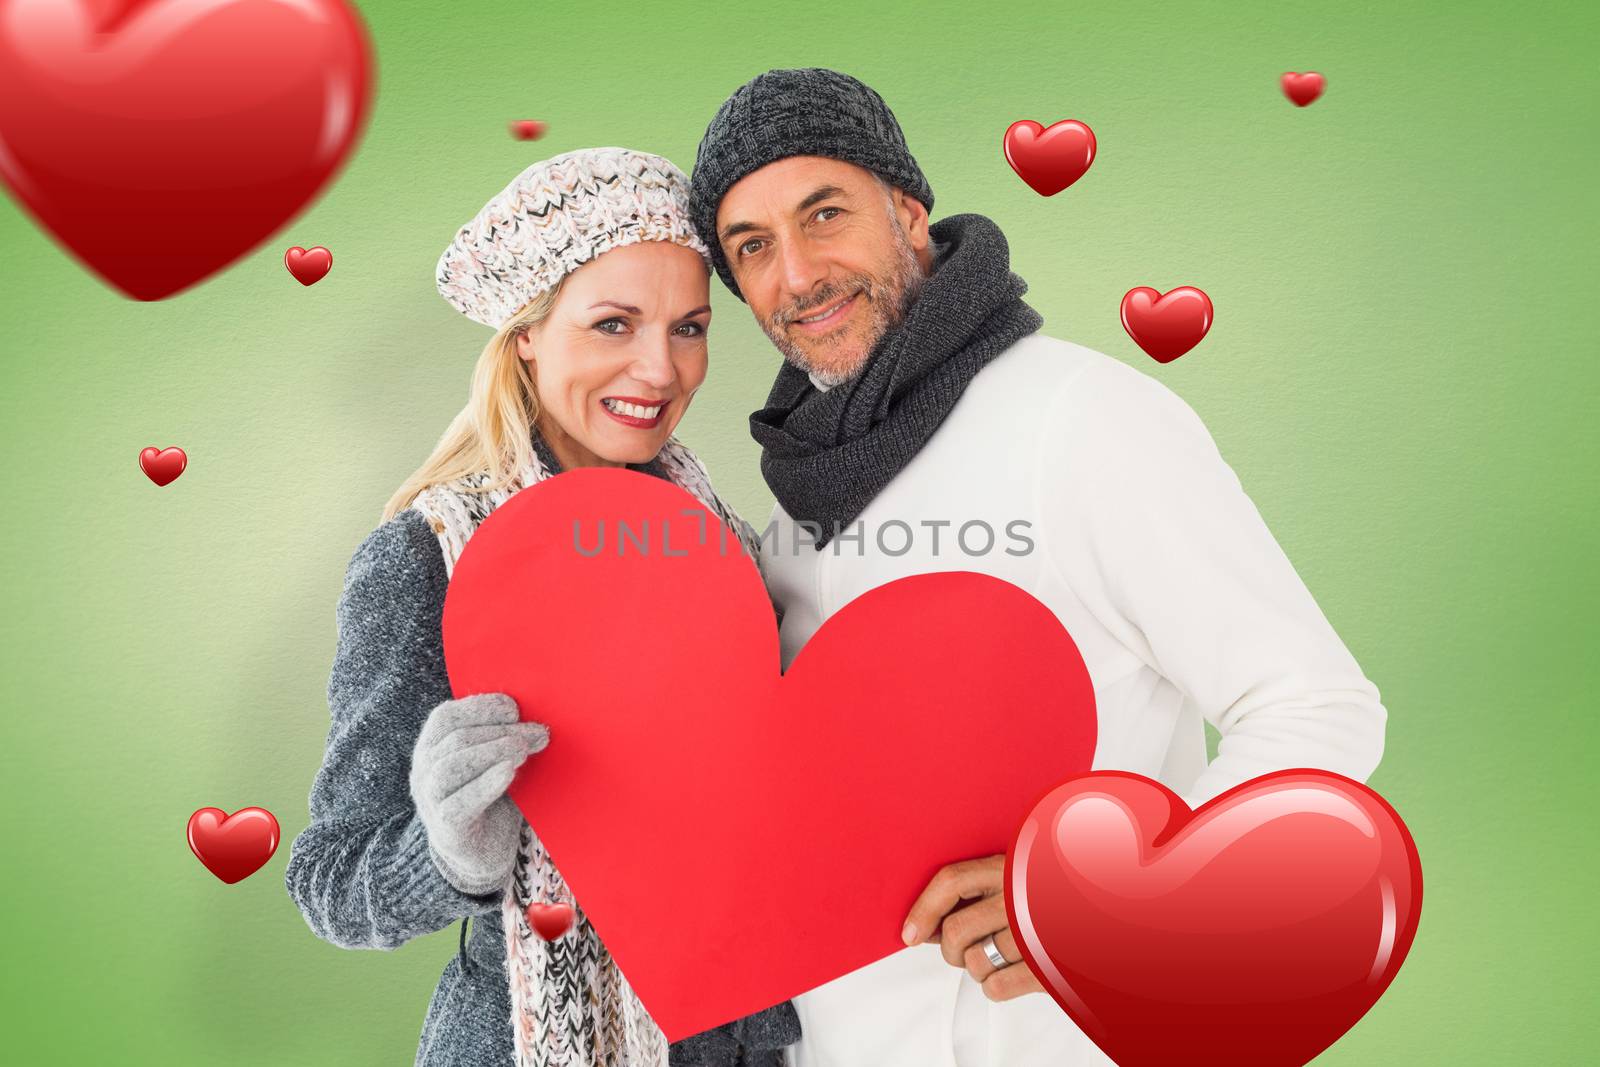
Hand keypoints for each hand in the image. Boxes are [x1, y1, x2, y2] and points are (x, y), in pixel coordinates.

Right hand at [409, 693, 549, 894]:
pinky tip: (509, 771)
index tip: (514, 708)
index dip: (478, 707)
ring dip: (492, 752)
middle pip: (456, 741)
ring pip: (451, 767)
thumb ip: (502, 739)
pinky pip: (460, 803)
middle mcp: (423, 772)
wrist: (482, 853)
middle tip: (538, 733)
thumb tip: (534, 718)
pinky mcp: (447, 829)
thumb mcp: (494, 762)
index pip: (445, 717)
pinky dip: (486, 783)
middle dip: (500, 731)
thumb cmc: (491, 798)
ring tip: (523, 750)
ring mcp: (430, 802)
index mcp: (432, 748)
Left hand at [901, 855, 1043, 1001]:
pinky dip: (994, 986)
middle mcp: (1022, 897)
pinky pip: (996, 988)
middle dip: (950, 949)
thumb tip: (924, 927)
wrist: (1119, 906)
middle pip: (956, 930)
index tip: (909, 934)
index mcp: (1011, 867)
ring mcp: (1037, 932)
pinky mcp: (1050, 967)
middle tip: (962, 950)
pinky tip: (1011, 973)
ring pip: (974, 963)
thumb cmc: (1057, 893)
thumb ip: (977, 892)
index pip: (952, 881)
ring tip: (997, 958)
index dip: (923, 909)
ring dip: (976, 968)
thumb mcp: (1020, 877)